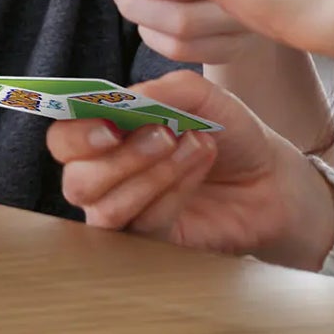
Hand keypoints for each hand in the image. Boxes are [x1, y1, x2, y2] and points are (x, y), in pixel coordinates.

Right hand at [47, 70, 333, 267]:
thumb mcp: (200, 95)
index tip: (112, 125)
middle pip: (75, 180)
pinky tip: (198, 165)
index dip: (78, 134)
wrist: (271, 177)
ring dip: (150, 173)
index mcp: (103, 136)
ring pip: (105, 209)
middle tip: (163, 134)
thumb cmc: (226, 131)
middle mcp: (105, 176)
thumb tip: (125, 99)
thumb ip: (162, 89)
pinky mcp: (154, 243)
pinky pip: (144, 226)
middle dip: (118, 158)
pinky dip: (172, 192)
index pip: (63, 140)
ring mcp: (127, 213)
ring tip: (191, 144)